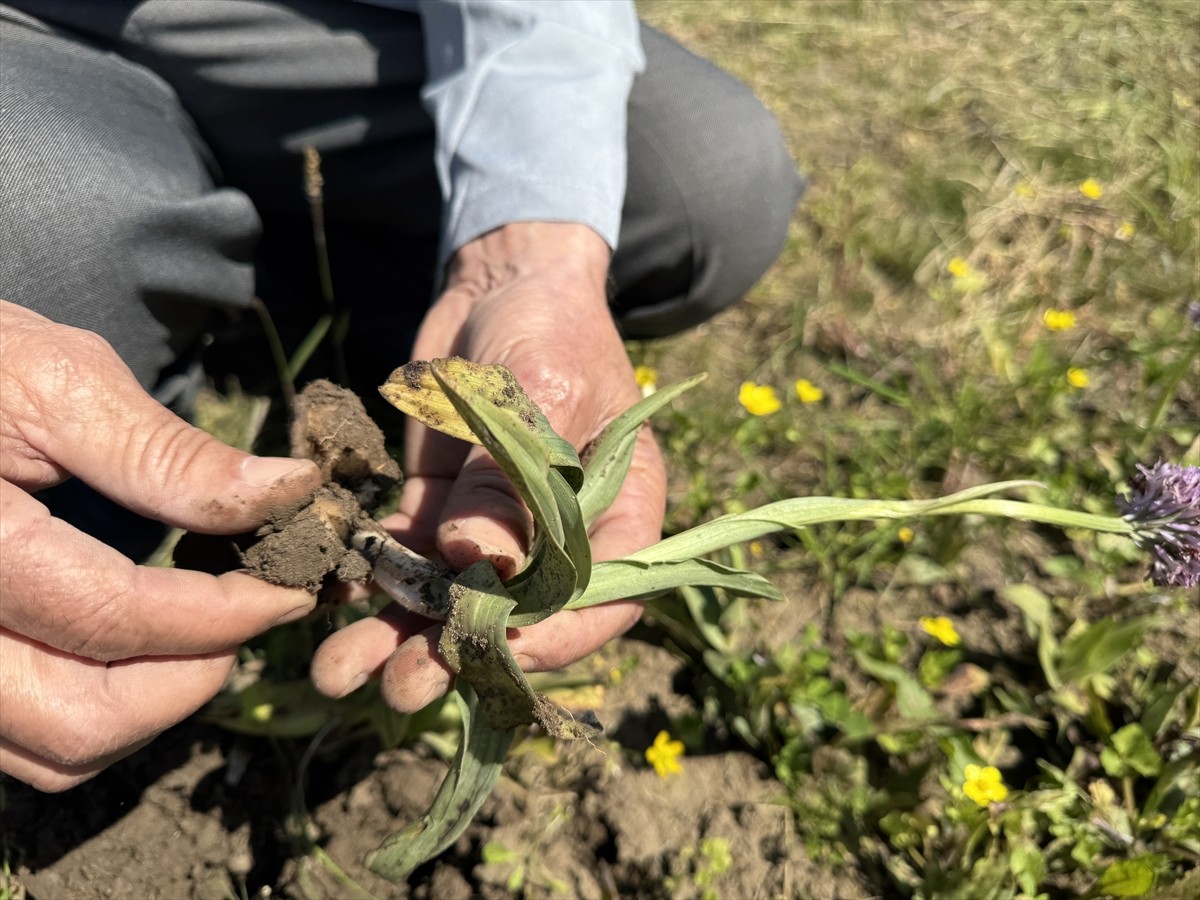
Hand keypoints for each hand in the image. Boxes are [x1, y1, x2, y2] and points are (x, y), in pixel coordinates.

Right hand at [0, 301, 322, 790]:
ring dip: (153, 700)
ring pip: (57, 749)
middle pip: (81, 722)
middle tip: (252, 609)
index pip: (111, 618)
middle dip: (192, 673)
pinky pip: (30, 736)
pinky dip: (105, 702)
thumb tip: (286, 492)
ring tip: (204, 619)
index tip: (293, 587)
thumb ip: (165, 454)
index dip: (225, 612)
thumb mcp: (57, 382)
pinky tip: (143, 636)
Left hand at [311, 223, 666, 709]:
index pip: (603, 599)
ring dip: (396, 632)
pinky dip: (370, 578)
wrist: (502, 283)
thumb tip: (479, 563)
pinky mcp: (441, 507)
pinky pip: (406, 555)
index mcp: (621, 512)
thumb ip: (514, 479)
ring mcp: (496, 526)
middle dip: (452, 654)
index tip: (494, 656)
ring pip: (449, 596)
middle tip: (399, 687)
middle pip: (514, 615)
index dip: (555, 640)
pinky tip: (330, 595)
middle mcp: (560, 534)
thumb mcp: (540, 392)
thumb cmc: (549, 327)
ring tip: (341, 670)